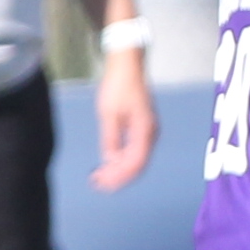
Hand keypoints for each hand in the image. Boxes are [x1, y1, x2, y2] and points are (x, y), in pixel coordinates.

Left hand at [90, 45, 155, 191]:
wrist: (127, 66)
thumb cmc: (118, 87)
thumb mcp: (109, 114)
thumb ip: (110, 139)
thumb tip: (109, 160)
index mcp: (144, 131)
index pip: (135, 163)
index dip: (119, 176)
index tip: (102, 183)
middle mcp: (150, 133)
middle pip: (138, 164)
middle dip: (119, 176)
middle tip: (98, 183)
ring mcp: (148, 130)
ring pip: (137, 158)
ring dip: (120, 169)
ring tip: (101, 175)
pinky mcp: (143, 126)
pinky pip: (136, 149)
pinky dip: (123, 158)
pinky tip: (110, 161)